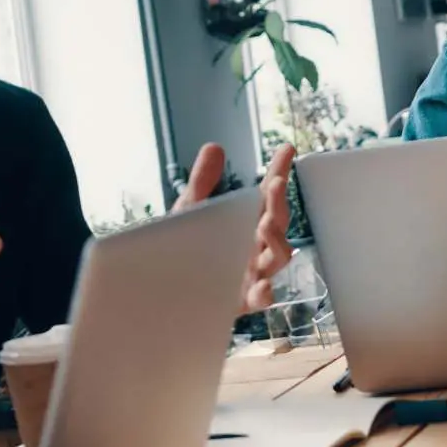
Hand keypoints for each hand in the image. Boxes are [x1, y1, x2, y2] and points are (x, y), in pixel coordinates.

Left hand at [175, 143, 297, 310]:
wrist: (160, 287)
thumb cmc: (182, 248)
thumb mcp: (191, 211)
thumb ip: (202, 181)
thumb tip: (215, 147)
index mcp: (245, 221)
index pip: (268, 195)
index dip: (279, 172)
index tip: (285, 149)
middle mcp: (254, 246)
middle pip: (278, 223)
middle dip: (279, 203)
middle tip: (275, 183)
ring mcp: (251, 273)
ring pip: (277, 258)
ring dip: (277, 240)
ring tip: (265, 225)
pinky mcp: (241, 300)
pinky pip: (260, 299)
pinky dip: (265, 294)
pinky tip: (263, 287)